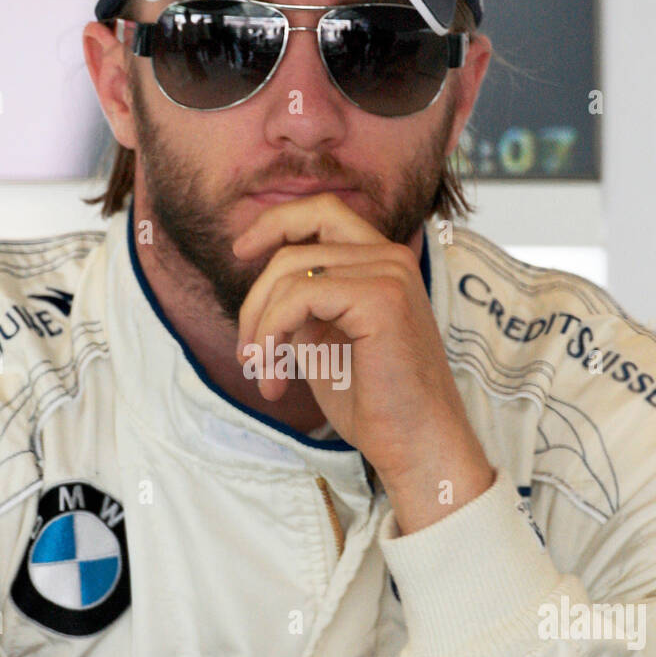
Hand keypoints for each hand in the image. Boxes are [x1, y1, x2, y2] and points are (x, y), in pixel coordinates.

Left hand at [232, 194, 494, 531]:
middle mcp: (391, 258)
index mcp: (383, 263)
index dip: (276, 222)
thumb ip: (302, 305)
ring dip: (260, 327)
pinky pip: (299, 297)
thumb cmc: (374, 402)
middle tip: (247, 354)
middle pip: (294, 249)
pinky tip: (276, 378)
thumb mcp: (325, 340)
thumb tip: (259, 288)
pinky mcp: (382, 298)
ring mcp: (390, 274)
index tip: (240, 251)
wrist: (415, 444)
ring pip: (290, 273)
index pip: (323, 212)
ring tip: (263, 373)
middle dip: (255, 301)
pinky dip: (272, 334)